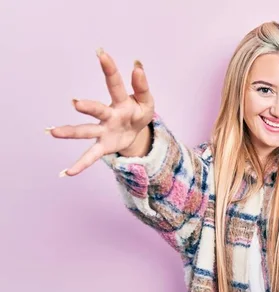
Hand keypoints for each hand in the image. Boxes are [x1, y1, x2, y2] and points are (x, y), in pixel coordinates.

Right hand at [47, 48, 154, 176]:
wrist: (136, 133)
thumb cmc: (138, 112)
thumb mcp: (147, 101)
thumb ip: (142, 86)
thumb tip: (137, 66)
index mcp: (121, 102)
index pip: (115, 85)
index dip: (110, 70)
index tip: (101, 53)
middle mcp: (108, 115)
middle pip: (98, 111)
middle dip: (88, 107)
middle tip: (76, 103)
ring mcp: (104, 131)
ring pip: (86, 131)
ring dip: (71, 132)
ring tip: (53, 132)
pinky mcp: (104, 146)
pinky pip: (91, 156)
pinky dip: (80, 164)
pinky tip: (68, 172)